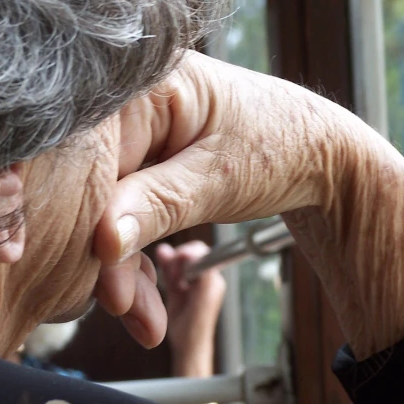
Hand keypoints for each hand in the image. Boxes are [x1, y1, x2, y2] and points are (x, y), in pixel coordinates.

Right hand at [96, 51, 403, 358]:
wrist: (317, 155)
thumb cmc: (279, 147)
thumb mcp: (220, 179)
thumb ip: (158, 204)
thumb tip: (102, 242)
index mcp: (148, 85)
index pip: (93, 153)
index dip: (86, 215)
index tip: (94, 277)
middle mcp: (132, 104)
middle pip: (94, 186)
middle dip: (105, 253)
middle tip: (124, 307)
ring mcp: (138, 137)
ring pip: (104, 209)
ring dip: (118, 267)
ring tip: (143, 318)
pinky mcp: (145, 165)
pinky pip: (121, 214)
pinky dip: (131, 258)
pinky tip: (144, 301)